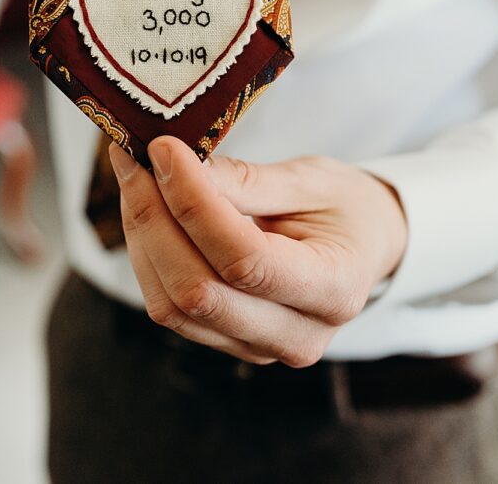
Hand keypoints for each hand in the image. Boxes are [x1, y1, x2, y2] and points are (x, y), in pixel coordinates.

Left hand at [111, 137, 408, 366]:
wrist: (364, 245)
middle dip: (154, 217)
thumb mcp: (312, 180)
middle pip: (198, 290)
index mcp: (333, 289)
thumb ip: (247, 181)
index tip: (163, 149)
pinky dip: (147, 254)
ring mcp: (258, 348)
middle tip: (133, 156)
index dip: (193, 203)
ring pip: (173, 305)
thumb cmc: (344, 206)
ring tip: (134, 174)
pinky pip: (170, 307)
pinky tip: (145, 207)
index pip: (245, 258)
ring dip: (142, 235)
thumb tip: (177, 165)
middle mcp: (296, 335)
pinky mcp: (228, 341)